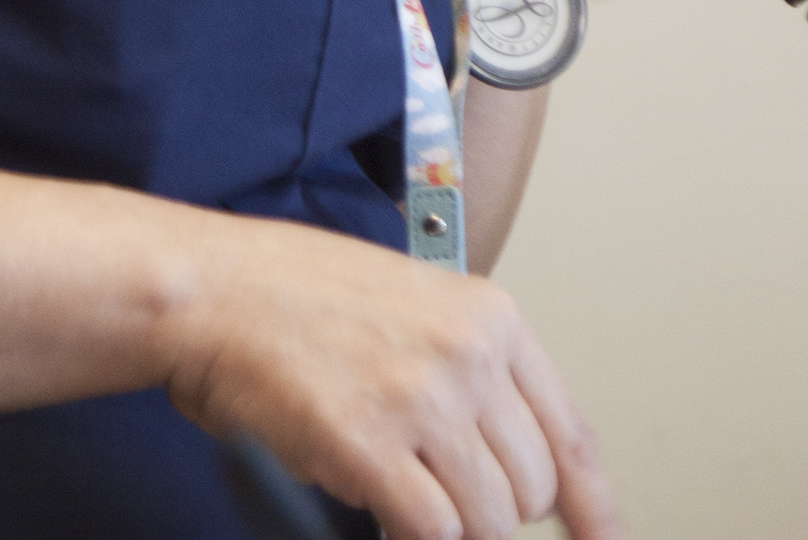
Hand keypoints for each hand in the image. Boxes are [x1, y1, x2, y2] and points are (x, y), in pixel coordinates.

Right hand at [164, 214, 621, 539]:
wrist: (214, 290)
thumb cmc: (293, 292)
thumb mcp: (409, 301)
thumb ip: (467, 368)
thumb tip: (505, 455)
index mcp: (488, 316)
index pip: (570, 433)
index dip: (593, 506)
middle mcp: (468, 355)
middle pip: (529, 489)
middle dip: (489, 510)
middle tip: (436, 494)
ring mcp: (423, 400)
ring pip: (486, 521)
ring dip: (447, 529)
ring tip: (398, 495)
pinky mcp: (371, 446)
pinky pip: (430, 534)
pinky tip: (382, 515)